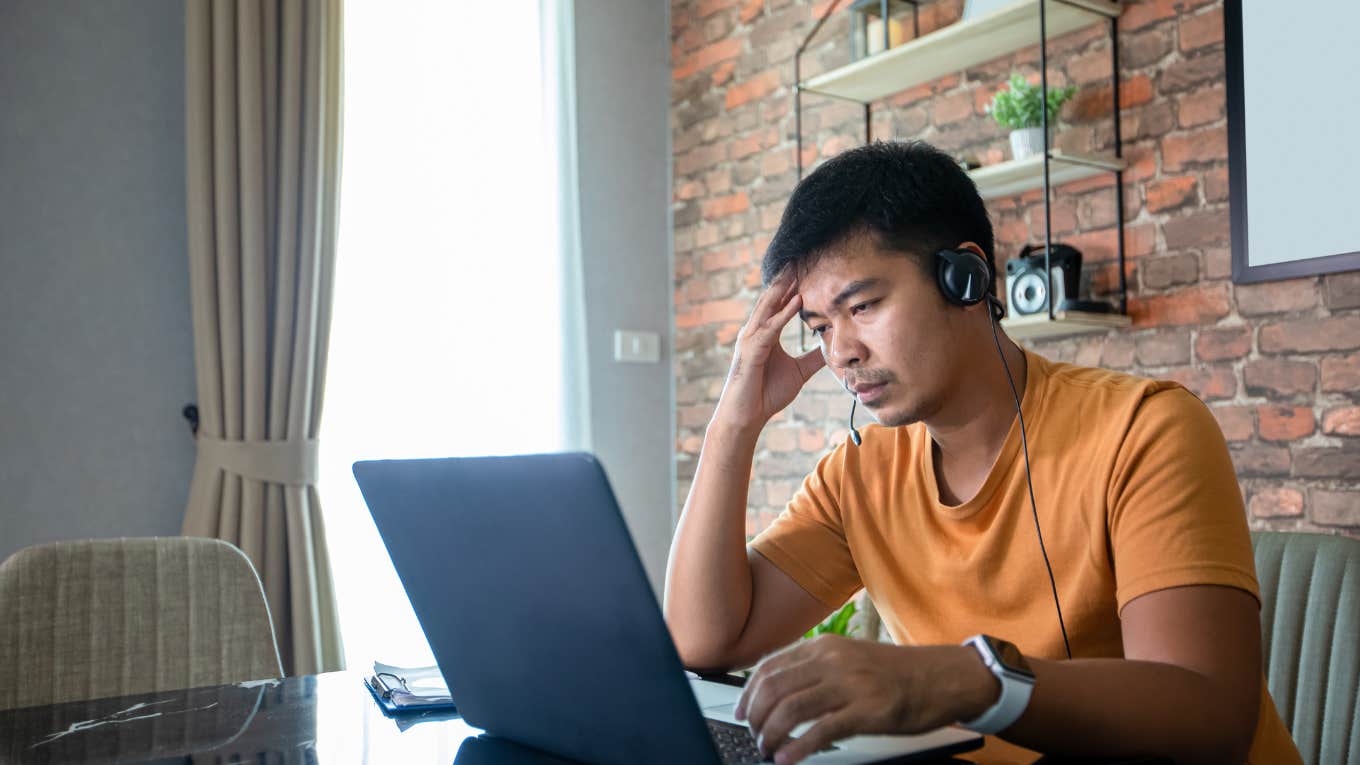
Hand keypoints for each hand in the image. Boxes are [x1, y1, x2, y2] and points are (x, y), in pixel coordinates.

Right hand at [712, 271, 825, 435]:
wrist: (746, 418)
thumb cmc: (766, 395)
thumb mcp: (798, 372)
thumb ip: (812, 358)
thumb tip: (831, 348)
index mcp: (765, 334)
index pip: (779, 303)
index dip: (793, 285)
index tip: (809, 266)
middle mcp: (755, 332)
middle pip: (772, 297)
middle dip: (788, 277)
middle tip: (803, 255)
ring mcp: (751, 340)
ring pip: (769, 307)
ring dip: (785, 287)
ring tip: (800, 268)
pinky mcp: (751, 352)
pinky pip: (770, 328)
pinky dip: (784, 313)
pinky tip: (798, 300)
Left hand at [733, 636, 998, 764]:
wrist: (942, 677)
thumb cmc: (896, 673)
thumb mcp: (849, 659)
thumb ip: (816, 669)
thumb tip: (778, 692)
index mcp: (825, 646)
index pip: (770, 666)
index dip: (749, 693)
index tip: (741, 713)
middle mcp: (833, 660)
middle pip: (775, 688)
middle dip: (756, 717)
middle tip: (754, 737)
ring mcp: (850, 684)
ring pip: (792, 709)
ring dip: (772, 734)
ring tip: (768, 749)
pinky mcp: (867, 711)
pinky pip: (821, 731)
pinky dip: (798, 748)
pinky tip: (788, 758)